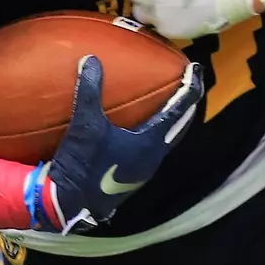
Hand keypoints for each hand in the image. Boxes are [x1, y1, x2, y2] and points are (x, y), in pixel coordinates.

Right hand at [34, 56, 202, 233]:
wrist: (68, 204)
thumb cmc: (82, 164)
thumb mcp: (86, 124)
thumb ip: (89, 90)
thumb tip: (91, 60)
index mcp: (151, 143)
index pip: (179, 109)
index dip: (190, 87)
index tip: (195, 69)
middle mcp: (154, 157)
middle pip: (180, 126)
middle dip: (186, 105)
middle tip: (188, 84)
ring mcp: (144, 171)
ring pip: (167, 140)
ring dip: (171, 122)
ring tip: (169, 104)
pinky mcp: (132, 178)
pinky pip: (152, 149)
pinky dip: (155, 134)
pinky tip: (140, 130)